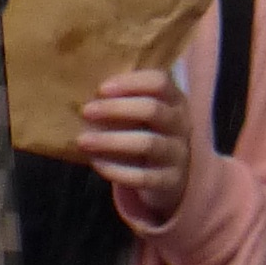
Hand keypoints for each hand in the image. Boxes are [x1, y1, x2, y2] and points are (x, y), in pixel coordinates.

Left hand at [76, 70, 192, 223]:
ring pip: (147, 143)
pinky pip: (143, 176)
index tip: (101, 89)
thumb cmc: (148, 135)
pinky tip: (97, 163)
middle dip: (116, 109)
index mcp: (175, 101)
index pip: (159, 82)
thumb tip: (86, 94)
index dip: (130, 83)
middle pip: (152, 110)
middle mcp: (182, 125)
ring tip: (83, 141)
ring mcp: (179, 154)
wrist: (171, 177)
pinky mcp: (171, 181)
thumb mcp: (145, 114)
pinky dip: (116, 170)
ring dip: (111, 141)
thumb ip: (125, 101)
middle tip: (86, 111)